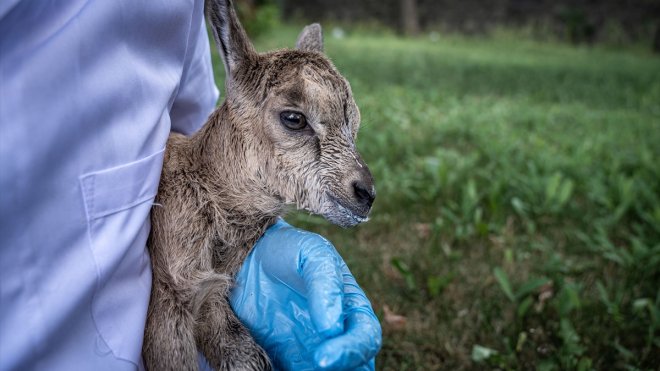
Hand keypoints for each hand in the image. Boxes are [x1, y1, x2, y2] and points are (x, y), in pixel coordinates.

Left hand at [230, 219, 380, 369]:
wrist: (249, 258)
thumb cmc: (288, 251)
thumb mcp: (312, 253)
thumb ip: (325, 284)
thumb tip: (332, 327)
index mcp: (353, 308)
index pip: (366, 338)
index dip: (351, 351)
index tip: (322, 358)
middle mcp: (337, 334)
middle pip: (357, 366)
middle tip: (313, 367)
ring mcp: (312, 350)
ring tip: (297, 369)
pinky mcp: (286, 360)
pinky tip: (273, 370)